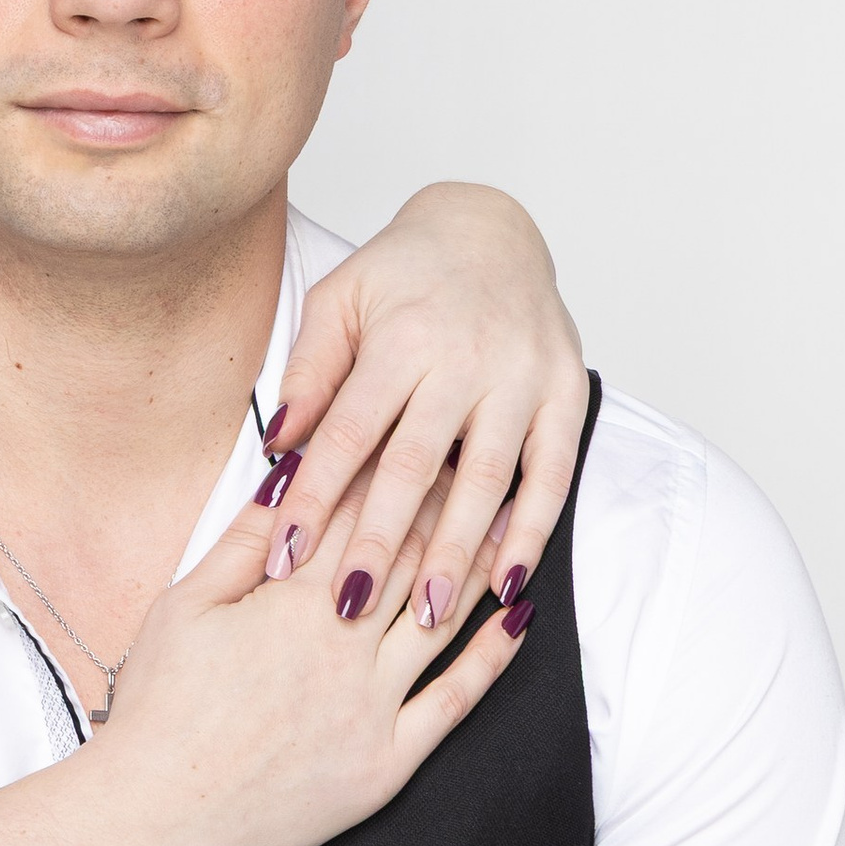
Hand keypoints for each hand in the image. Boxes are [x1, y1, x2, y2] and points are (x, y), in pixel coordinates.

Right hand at [87, 443, 524, 845]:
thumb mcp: (184, 607)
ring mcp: (372, 706)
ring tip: (509, 521)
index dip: (393, 467)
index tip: (420, 431)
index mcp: (293, 601)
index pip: (359, 514)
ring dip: (479, 564)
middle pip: (410, 556)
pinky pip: (454, 701)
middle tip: (476, 458)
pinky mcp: (386, 762)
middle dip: (446, 501)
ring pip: (440, 618)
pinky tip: (517, 619)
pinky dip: (491, 658)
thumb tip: (289, 477)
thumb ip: (242, 542)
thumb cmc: (160, 710)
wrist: (156, 812)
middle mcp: (343, 646)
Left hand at [269, 184, 586, 625]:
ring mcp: (525, 378)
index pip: (350, 431)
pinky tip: (505, 583)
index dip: (315, 498)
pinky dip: (530, 531)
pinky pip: (552, 475)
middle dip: (379, 542)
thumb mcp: (342, 299)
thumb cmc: (404, 275)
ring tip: (426, 615)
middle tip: (348, 608)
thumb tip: (278, 445)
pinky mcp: (566, 394)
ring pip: (487, 479)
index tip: (283, 556)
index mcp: (404, 335)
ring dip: (457, 553)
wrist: (492, 230)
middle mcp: (469, 358)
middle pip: (416, 465)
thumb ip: (310, 372)